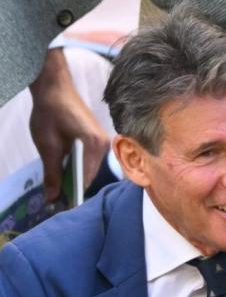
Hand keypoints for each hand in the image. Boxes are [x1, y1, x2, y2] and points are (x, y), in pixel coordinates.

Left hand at [28, 49, 108, 200]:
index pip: (87, 179)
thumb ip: (52, 173)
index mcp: (96, 145)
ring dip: (76, 180)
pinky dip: (78, 170)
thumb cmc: (51, 112)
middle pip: (91, 176)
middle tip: (58, 203)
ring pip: (91, 169)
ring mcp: (104, 142)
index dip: (73, 196)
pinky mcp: (98, 140)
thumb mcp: (47, 145)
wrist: (55, 87)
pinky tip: (66, 175)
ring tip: (60, 191)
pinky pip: (90, 161)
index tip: (61, 210)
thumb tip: (53, 198)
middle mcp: (106, 145)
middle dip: (75, 190)